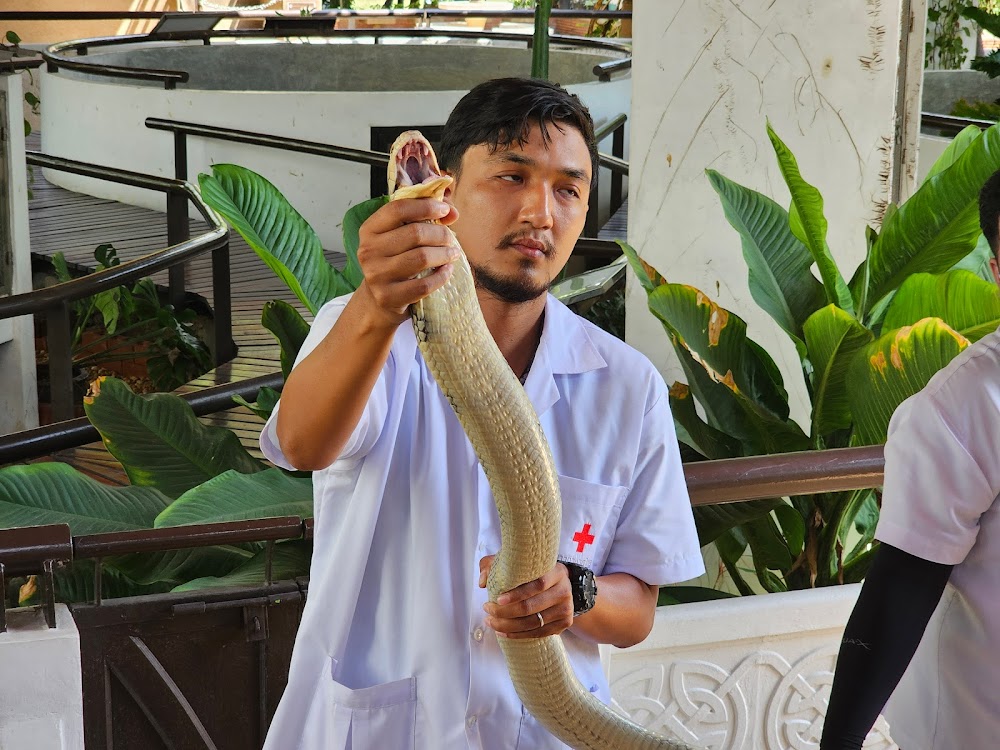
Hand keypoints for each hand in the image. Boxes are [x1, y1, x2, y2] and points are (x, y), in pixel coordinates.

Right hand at [355, 197, 460, 327]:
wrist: (380, 297)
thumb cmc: (396, 259)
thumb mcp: (403, 234)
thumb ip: (426, 216)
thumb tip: (452, 212)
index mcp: (370, 229)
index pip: (398, 209)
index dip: (425, 206)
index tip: (444, 210)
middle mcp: (369, 250)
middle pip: (415, 233)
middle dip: (440, 233)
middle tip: (450, 238)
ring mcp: (377, 275)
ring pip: (421, 258)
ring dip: (444, 254)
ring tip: (452, 253)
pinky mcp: (388, 296)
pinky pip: (424, 284)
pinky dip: (441, 276)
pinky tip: (447, 270)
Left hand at [479, 555, 573, 638]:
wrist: (561, 584)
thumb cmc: (534, 572)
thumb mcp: (516, 562)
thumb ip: (494, 565)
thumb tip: (482, 583)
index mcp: (556, 572)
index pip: (538, 584)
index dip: (517, 594)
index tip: (498, 599)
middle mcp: (564, 590)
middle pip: (532, 607)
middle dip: (505, 613)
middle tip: (487, 611)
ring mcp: (566, 608)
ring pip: (533, 623)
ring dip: (508, 626)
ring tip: (491, 622)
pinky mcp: (565, 623)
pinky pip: (539, 633)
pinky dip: (519, 635)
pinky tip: (504, 632)